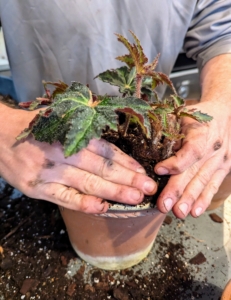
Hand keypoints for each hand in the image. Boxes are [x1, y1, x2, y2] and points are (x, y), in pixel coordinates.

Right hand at [0, 105, 156, 213]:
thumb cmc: (33, 127)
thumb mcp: (58, 117)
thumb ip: (82, 125)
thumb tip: (111, 130)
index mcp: (71, 135)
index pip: (105, 150)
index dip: (126, 162)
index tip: (144, 171)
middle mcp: (63, 153)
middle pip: (102, 168)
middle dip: (128, 179)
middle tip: (149, 188)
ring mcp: (51, 173)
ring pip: (88, 184)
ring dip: (114, 192)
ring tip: (136, 198)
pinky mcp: (38, 189)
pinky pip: (65, 199)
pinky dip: (84, 204)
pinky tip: (103, 207)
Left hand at [155, 100, 230, 217]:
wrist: (226, 112)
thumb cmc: (200, 115)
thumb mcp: (184, 115)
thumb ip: (171, 129)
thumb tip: (147, 144)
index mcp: (202, 133)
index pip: (190, 151)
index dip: (175, 163)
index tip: (158, 169)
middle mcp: (213, 149)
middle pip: (194, 172)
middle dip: (178, 190)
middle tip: (165, 206)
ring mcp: (221, 160)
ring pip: (203, 182)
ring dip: (190, 199)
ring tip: (179, 212)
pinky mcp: (225, 168)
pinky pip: (214, 185)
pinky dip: (204, 199)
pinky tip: (195, 211)